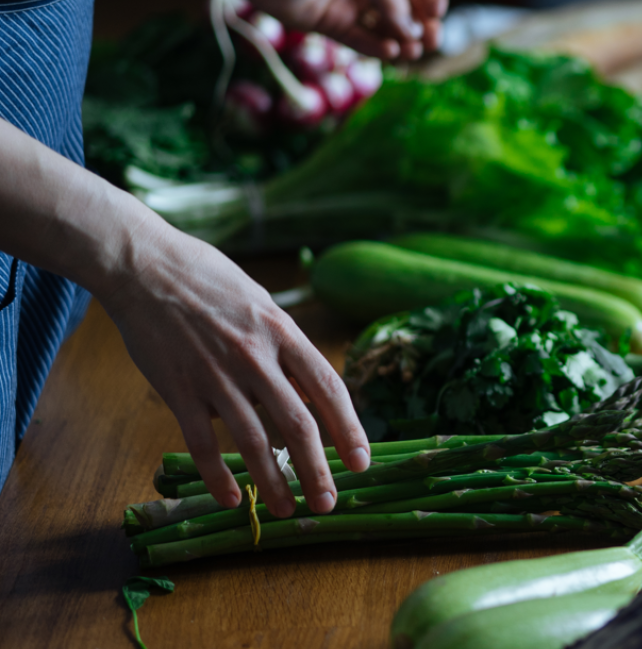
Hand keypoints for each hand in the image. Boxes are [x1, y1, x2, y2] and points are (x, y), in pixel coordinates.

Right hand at [96, 223, 370, 517]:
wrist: (145, 265)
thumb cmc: (210, 281)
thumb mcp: (262, 303)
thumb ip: (285, 346)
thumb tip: (309, 389)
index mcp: (283, 331)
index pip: (328, 388)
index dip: (348, 428)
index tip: (362, 461)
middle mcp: (255, 356)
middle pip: (297, 423)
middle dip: (318, 469)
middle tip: (329, 503)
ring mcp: (215, 375)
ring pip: (253, 440)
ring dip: (274, 481)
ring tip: (289, 510)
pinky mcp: (178, 389)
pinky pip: (202, 443)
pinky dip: (218, 475)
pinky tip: (232, 500)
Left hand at [128, 0, 447, 60]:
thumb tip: (411, 29)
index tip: (436, 15)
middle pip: (408, 5)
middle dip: (422, 24)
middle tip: (429, 42)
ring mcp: (349, 1)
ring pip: (387, 27)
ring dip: (402, 40)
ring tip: (408, 52)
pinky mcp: (330, 23)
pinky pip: (362, 40)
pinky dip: (377, 48)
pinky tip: (387, 52)